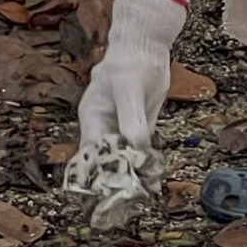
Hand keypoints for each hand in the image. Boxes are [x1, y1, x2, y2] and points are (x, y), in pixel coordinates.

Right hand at [62, 0, 187, 228]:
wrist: (145, 45)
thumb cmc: (130, 63)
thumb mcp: (129, 90)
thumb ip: (131, 119)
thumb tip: (135, 148)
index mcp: (93, 119)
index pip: (91, 154)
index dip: (99, 174)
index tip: (109, 193)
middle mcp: (105, 127)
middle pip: (107, 161)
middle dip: (118, 180)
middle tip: (129, 202)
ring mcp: (123, 127)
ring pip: (126, 158)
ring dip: (135, 175)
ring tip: (146, 195)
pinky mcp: (141, 125)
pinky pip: (142, 150)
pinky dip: (147, 164)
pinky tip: (155, 179)